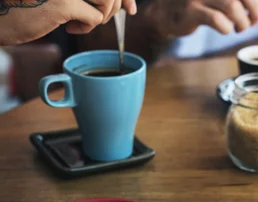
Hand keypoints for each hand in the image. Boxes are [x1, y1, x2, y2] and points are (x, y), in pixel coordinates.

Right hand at [0, 0, 136, 45]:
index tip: (130, 10)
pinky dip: (87, 27)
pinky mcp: (64, 2)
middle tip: (95, 18)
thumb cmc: (37, 7)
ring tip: (77, 20)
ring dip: (98, 18)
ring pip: (108, 2)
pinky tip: (69, 28)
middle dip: (112, 9)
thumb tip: (129, 7)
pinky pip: (96, 18)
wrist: (6, 18)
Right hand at [144, 0, 257, 37]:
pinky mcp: (190, 10)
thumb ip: (246, 0)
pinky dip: (227, 28)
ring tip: (240, 27)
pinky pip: (217, 20)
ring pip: (233, 6)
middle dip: (257, 11)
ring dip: (243, 22)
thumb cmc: (204, 3)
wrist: (168, 11)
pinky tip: (227, 29)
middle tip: (255, 22)